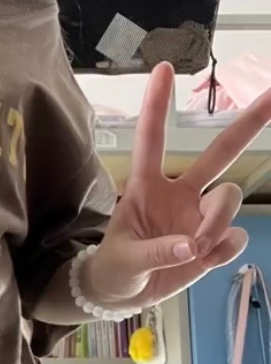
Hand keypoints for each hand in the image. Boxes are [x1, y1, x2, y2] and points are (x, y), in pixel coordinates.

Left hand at [85, 63, 270, 307]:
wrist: (122, 296)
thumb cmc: (115, 268)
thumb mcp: (123, 260)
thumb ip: (156, 252)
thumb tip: (192, 245)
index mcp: (147, 186)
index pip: (152, 140)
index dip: (157, 105)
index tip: (165, 68)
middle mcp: (180, 193)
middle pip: (220, 152)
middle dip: (248, 123)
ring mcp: (200, 216)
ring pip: (229, 198)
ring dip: (217, 222)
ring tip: (196, 249)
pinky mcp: (214, 242)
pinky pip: (234, 236)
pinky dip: (223, 248)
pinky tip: (205, 258)